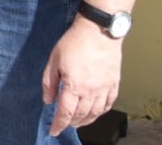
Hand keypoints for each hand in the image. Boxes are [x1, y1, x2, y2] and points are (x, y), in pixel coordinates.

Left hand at [42, 20, 121, 134]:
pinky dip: (102, 112)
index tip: (54, 131)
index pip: (65, 113)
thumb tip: (48, 100)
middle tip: (64, 124)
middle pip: (81, 115)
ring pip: (95, 113)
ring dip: (86, 121)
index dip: (59, 124)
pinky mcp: (114, 83)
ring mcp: (104, 89)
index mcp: (74, 86)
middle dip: (71, 123)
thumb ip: (49, 82)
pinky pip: (109, 104)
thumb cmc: (75, 42)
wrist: (98, 31)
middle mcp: (90, 91)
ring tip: (79, 122)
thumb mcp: (54, 60)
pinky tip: (96, 112)